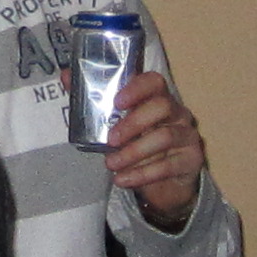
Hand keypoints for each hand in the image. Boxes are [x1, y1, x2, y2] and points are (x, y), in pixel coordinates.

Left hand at [101, 73, 208, 230]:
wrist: (165, 182)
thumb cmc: (137, 144)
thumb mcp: (115, 125)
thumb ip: (92, 100)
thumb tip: (65, 74)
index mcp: (158, 98)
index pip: (154, 82)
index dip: (136, 88)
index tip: (116, 101)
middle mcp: (177, 112)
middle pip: (161, 106)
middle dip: (133, 123)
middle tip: (109, 140)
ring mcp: (187, 135)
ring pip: (165, 137)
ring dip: (133, 152)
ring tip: (111, 165)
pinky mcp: (192, 159)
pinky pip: (169, 165)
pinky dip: (142, 174)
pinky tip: (123, 180)